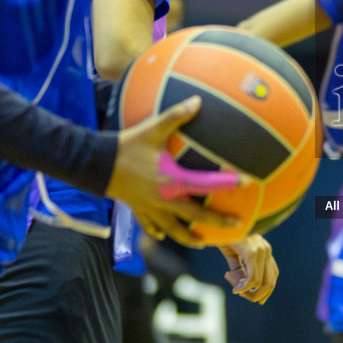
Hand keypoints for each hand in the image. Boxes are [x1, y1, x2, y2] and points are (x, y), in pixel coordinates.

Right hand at [105, 97, 241, 247]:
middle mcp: (164, 199)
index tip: (246, 182)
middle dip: (218, 221)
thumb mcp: (152, 129)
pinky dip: (159, 232)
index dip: (227, 184)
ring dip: (190, 237)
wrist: (95, 164)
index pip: (206, 184)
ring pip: (174, 229)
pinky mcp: (138, 210)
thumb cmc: (127, 146)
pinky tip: (163, 235)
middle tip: (237, 225)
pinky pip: (151, 226)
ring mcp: (151, 208)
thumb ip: (176, 115)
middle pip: (196, 215)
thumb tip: (197, 101)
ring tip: (203, 241)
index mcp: (172, 180)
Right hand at [220, 234, 277, 303]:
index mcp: (264, 250)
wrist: (217, 219)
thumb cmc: (224, 235)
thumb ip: (238, 269)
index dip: (265, 291)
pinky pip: (253, 278)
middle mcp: (266, 250)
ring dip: (250, 293)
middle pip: (270, 282)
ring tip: (237, 291)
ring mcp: (260, 250)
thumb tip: (240, 287)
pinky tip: (236, 289)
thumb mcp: (232, 254)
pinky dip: (245, 288)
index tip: (253, 298)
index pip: (273, 276)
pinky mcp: (251, 252)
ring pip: (262, 283)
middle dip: (258, 296)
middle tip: (243, 296)